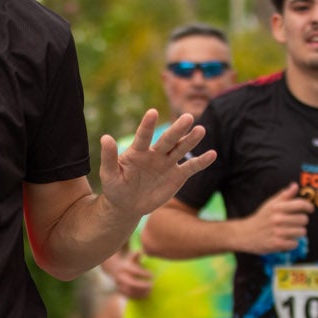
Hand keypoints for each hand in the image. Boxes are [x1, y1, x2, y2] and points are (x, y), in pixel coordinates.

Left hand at [97, 109, 215, 219]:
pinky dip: (201, 161)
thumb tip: (105, 137)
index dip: (147, 125)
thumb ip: (109, 157)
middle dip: (177, 130)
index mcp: (138, 151)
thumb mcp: (109, 174)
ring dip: (191, 140)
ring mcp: (167, 163)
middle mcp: (155, 154)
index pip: (143, 135)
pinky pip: (191, 167)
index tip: (152, 112)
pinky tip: (212, 154)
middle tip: (187, 117)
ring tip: (200, 130)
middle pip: (168, 140)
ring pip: (181, 149)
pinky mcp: (177, 176)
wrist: (127, 205)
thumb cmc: (115, 188)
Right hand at [101, 248, 152, 300]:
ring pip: (130, 291)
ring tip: (151, 290)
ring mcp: (120, 284)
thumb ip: (136, 255)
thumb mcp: (130, 257)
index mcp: (124, 267)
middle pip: (131, 283)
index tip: (152, 275)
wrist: (113, 269)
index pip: (135, 271)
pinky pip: (129, 296)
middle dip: (142, 285)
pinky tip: (146, 295)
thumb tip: (141, 251)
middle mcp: (121, 276)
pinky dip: (138, 296)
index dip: (144, 273)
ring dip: (141, 292)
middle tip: (152, 285)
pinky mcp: (120, 290)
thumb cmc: (127, 263)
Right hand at [238, 184, 313, 254]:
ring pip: (302, 232)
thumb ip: (284, 195)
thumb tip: (295, 186)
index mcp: (277, 207)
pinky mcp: (277, 244)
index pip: (300, 204)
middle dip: (301, 221)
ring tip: (290, 231)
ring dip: (297, 233)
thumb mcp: (270, 204)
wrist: (245, 234)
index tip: (309, 209)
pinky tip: (285, 240)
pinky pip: (295, 244)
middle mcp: (277, 219)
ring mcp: (277, 232)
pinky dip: (291, 243)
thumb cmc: (261, 218)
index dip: (308, 207)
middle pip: (304, 219)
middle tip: (294, 222)